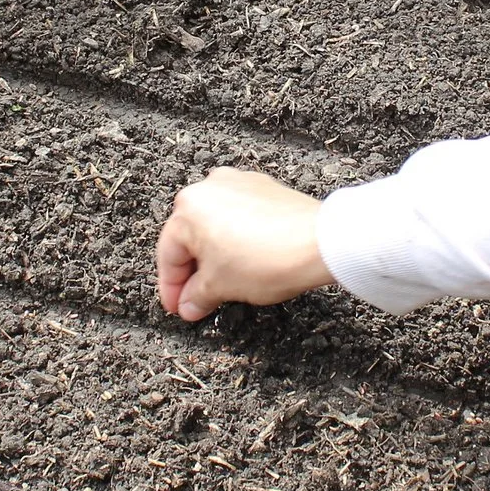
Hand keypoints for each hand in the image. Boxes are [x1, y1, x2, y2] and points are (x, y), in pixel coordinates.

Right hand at [156, 169, 330, 319]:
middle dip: (194, 271)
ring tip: (225, 283)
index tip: (177, 306)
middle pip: (191, 237)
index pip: (169, 254)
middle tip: (197, 300)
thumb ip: (197, 296)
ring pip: (216, 225)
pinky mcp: (265, 188)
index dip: (171, 288)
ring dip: (216, 255)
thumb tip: (189, 303)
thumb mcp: (221, 287)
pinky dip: (238, 239)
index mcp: (188, 207)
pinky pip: (241, 216)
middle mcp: (210, 187)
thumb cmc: (268, 258)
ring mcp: (240, 184)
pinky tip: (247, 261)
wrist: (320, 243)